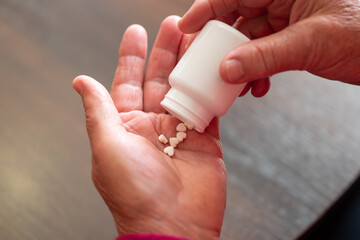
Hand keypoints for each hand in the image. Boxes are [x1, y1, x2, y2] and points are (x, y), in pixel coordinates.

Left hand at [73, 16, 225, 239]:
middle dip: (165, 52)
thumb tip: (81, 81)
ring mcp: (180, 132)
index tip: (136, 32)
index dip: (131, 56)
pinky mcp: (205, 140)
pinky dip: (213, 89)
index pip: (127, 82)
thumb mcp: (107, 147)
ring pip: (185, 89)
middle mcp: (153, 126)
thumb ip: (99, 111)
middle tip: (174, 26)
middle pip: (160, 80)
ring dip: (190, 65)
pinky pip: (210, 108)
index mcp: (126, 126)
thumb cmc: (135, 194)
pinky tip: (214, 70)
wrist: (172, 226)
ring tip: (195, 40)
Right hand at [179, 0, 359, 94]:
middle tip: (207, 63)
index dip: (206, 9)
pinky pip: (264, 52)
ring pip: (249, 39)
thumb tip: (227, 68)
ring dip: (240, 63)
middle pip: (238, 17)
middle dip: (222, 44)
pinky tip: (257, 85)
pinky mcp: (293, 37)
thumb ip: (265, 56)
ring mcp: (288, 18)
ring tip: (234, 83)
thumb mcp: (310, 43)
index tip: (186, 27)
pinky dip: (257, 70)